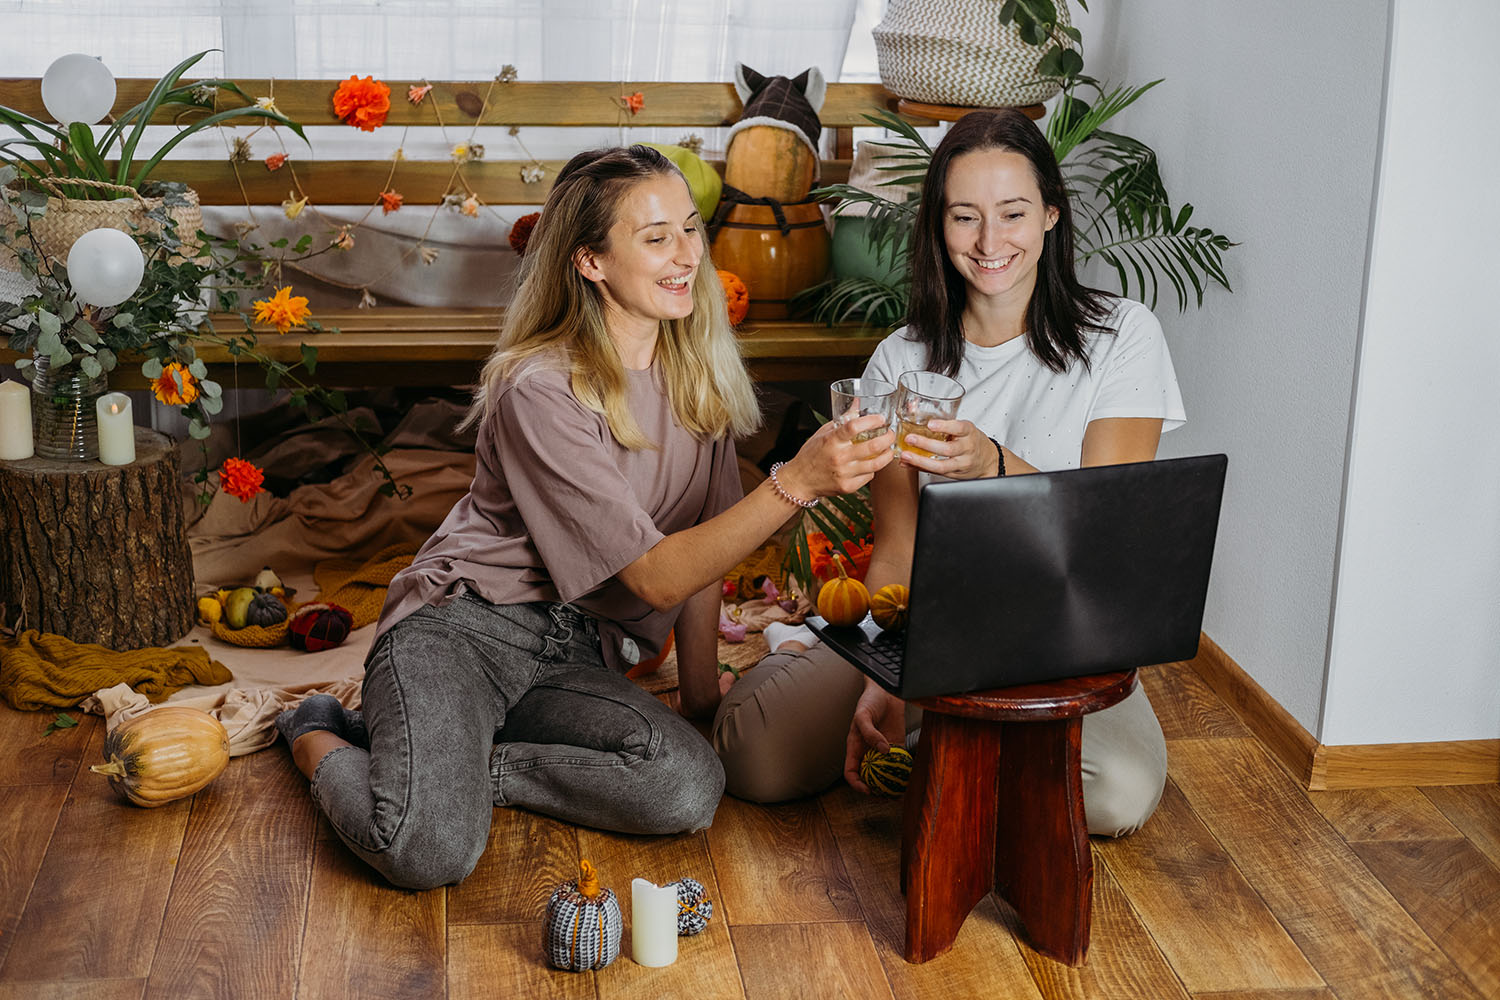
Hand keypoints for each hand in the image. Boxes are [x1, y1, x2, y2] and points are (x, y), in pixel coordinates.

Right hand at [777, 414, 894, 500]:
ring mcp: (844, 473)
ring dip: (887, 455)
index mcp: (831, 440)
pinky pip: (868, 477)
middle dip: (888, 438)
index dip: (872, 420)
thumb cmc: (811, 455)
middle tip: (891, 434)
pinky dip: (873, 470)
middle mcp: (838, 457)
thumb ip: (842, 420)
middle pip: (872, 446)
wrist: (799, 480)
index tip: (880, 418)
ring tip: (888, 449)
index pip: (854, 426)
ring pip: (876, 464)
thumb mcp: (823, 433)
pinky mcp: (847, 487)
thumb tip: (857, 403)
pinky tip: (871, 464)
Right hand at [843, 680, 906, 793]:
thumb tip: (883, 751)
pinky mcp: (897, 745)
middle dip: (875, 790)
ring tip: (899, 793)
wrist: (886, 690)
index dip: (857, 784)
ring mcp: (882, 750)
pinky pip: (898, 762)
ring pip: (884, 773)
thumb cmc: (869, 701)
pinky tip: (909, 778)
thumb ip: (870, 733)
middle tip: (885, 797)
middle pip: (868, 777)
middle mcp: (867, 752)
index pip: (851, 772)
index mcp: (855, 748)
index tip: (867, 790)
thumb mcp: (863, 715)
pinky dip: (902, 772)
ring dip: (890, 784)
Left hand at [898, 418, 998, 479]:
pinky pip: (936, 473)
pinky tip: (908, 464)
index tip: (930, 424)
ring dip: (921, 461)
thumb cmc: (971, 440)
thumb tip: (913, 408)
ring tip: (906, 455)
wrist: (988, 460)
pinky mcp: (955, 475)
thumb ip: (943, 421)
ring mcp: (961, 464)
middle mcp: (967, 448)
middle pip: (948, 449)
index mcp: (969, 433)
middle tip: (910, 439)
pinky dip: (920, 468)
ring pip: (941, 466)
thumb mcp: (963, 427)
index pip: (960, 428)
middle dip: (926, 445)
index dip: (945, 426)